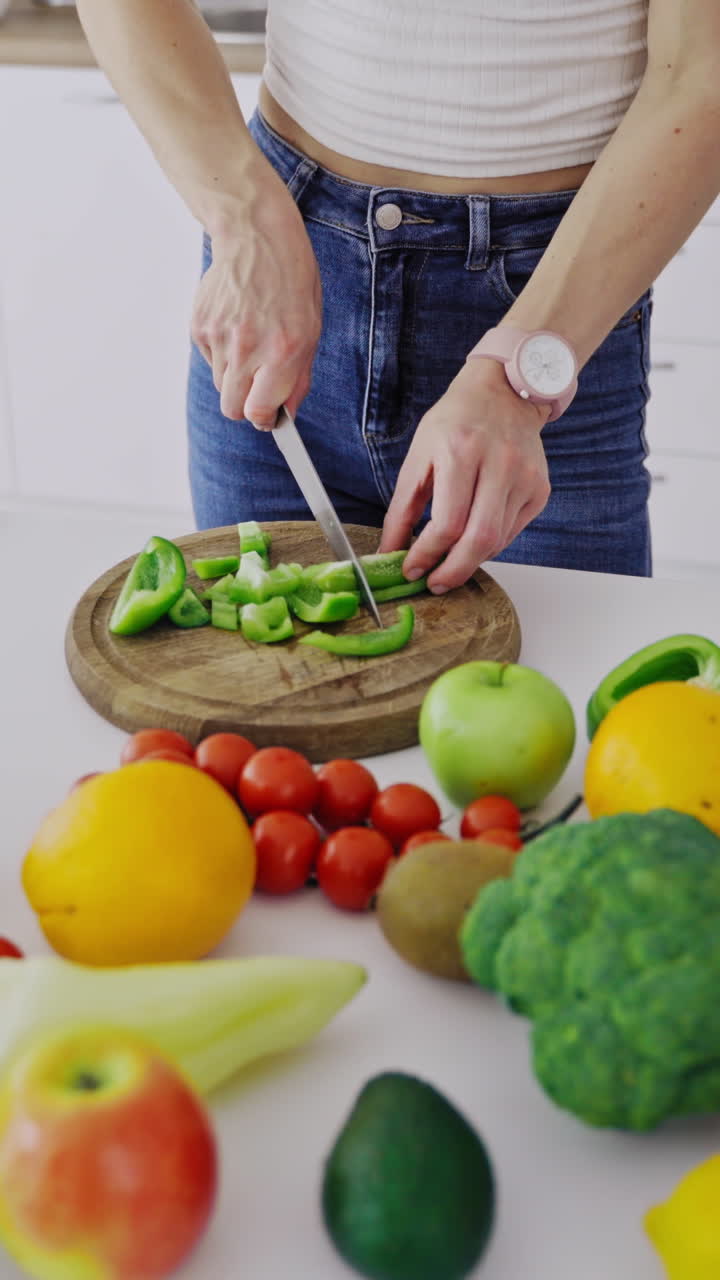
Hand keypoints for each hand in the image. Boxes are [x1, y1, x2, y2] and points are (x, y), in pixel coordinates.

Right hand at [191, 152, 321, 427]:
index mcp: (282, 351)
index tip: (268, 415)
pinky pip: (210, 359)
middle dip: (245, 405)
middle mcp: (248, 347)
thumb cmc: (292, 285)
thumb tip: (285, 414)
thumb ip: (298, 378)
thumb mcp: (312, 330)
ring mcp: (219, 335)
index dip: (263, 419)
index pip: (258, 413)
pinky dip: (222, 352)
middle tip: (257, 388)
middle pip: (232, 409)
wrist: (257, 238)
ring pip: (221, 385)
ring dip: (235, 376)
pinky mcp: (200, 325)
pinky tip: (237, 324)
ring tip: (251, 342)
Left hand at [379, 359, 551, 590]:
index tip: (410, 569)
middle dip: (452, 571)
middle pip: (478, 540)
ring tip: (448, 563)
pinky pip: (511, 532)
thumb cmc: (456, 421)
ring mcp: (525, 478)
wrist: (504, 393)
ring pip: (496, 541)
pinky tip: (471, 540)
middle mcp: (499, 464)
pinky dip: (488, 545)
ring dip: (469, 560)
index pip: (447, 523)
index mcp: (461, 451)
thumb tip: (388, 551)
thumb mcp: (419, 457)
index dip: (427, 555)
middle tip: (433, 583)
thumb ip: (402, 508)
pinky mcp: (539, 489)